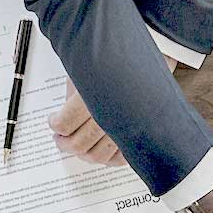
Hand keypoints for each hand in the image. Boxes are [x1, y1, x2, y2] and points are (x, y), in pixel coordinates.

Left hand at [49, 55, 177, 166]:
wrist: (159, 52)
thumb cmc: (121, 58)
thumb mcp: (88, 69)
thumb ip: (74, 94)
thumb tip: (62, 116)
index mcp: (95, 96)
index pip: (65, 124)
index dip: (55, 125)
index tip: (53, 122)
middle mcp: (112, 116)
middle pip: (80, 144)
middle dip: (65, 144)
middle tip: (60, 139)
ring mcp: (128, 129)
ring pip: (98, 156)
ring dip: (83, 154)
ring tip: (77, 145)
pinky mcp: (141, 136)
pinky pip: (120, 159)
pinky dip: (108, 159)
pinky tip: (100, 149)